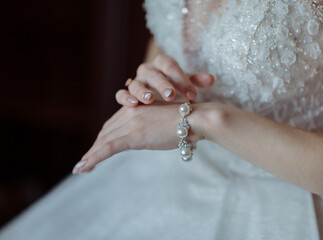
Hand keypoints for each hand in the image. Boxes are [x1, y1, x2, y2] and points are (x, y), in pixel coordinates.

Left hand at [72, 103, 203, 173]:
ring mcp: (131, 123)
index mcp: (136, 107)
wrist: (195, 118)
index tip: (96, 147)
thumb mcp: (164, 119)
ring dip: (90, 156)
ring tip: (81, 167)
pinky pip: (108, 149)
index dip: (103, 137)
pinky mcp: (134, 136)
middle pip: (106, 132)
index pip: (113, 124)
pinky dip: (93, 159)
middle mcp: (130, 113)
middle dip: (95, 147)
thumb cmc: (186, 120)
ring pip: (104, 141)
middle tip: (85, 161)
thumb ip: (152, 125)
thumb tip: (150, 136)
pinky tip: (82, 168)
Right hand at [115, 55, 214, 106]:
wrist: (161, 97)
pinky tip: (133, 105)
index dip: (181, 78)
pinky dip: (125, 98)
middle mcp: (147, 71)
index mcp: (162, 64)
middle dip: (162, 84)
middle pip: (153, 74)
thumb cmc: (176, 89)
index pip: (170, 65)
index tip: (192, 94)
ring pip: (135, 83)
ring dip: (141, 91)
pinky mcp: (127, 94)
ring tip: (150, 100)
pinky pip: (121, 94)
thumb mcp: (186, 84)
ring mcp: (136, 82)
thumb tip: (212, 78)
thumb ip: (197, 81)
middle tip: (171, 95)